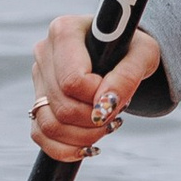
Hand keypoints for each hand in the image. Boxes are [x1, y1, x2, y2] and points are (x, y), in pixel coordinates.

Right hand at [30, 14, 162, 163]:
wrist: (121, 53)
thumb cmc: (132, 48)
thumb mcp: (143, 55)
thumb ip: (127, 77)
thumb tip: (104, 106)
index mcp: (64, 31)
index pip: (73, 81)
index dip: (98, 97)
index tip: (117, 95)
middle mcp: (44, 52)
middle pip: (62, 106)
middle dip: (95, 120)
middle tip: (117, 113)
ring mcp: (37, 79)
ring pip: (49, 125)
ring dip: (83, 137)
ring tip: (106, 126)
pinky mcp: (37, 101)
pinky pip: (41, 136)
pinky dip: (66, 149)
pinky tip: (88, 145)